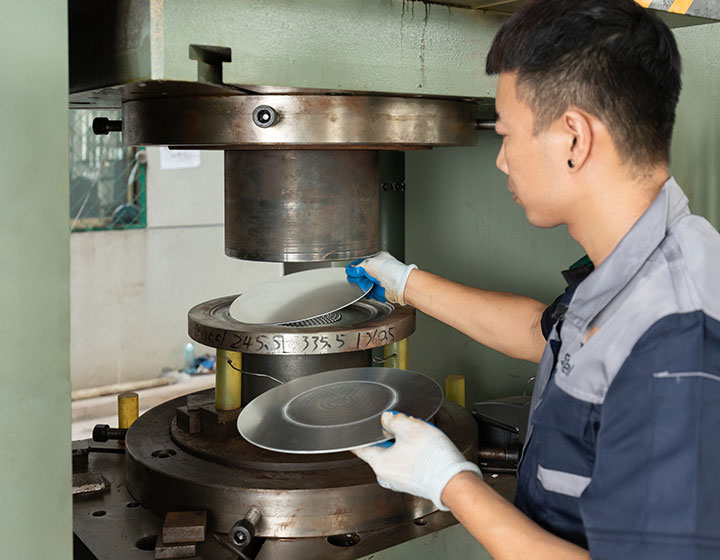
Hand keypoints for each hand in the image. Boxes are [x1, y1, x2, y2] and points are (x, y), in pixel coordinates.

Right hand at [345, 251, 416, 304]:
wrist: (399, 284)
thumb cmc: (389, 270)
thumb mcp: (368, 264)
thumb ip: (357, 267)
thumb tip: (350, 270)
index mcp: (378, 258)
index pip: (363, 262)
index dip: (355, 267)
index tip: (349, 271)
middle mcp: (379, 269)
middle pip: (363, 274)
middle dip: (358, 277)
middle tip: (356, 278)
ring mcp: (380, 280)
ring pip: (365, 283)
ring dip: (362, 285)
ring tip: (363, 285)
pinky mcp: (380, 291)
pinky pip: (369, 292)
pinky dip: (366, 293)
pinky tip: (366, 291)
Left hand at [354, 411, 481, 510]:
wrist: (455, 481)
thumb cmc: (432, 458)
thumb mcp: (410, 428)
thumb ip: (393, 420)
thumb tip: (387, 418)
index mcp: (380, 464)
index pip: (361, 448)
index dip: (360, 436)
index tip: (355, 433)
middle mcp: (387, 476)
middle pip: (382, 449)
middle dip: (391, 435)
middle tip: (404, 427)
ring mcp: (401, 481)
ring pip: (397, 455)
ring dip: (405, 444)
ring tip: (420, 437)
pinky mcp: (414, 482)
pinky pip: (408, 463)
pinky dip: (414, 454)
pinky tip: (426, 448)